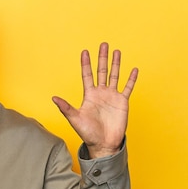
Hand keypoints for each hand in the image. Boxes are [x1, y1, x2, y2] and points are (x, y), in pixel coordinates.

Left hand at [52, 42, 137, 157]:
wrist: (103, 144)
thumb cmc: (88, 133)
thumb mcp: (75, 119)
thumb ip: (66, 108)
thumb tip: (53, 98)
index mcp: (89, 95)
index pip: (87, 75)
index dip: (86, 63)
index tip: (85, 51)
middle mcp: (100, 93)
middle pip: (101, 71)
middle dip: (102, 58)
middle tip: (103, 44)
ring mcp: (112, 97)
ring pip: (115, 76)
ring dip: (116, 64)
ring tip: (116, 51)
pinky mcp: (122, 102)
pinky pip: (128, 88)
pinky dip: (131, 79)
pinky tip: (134, 69)